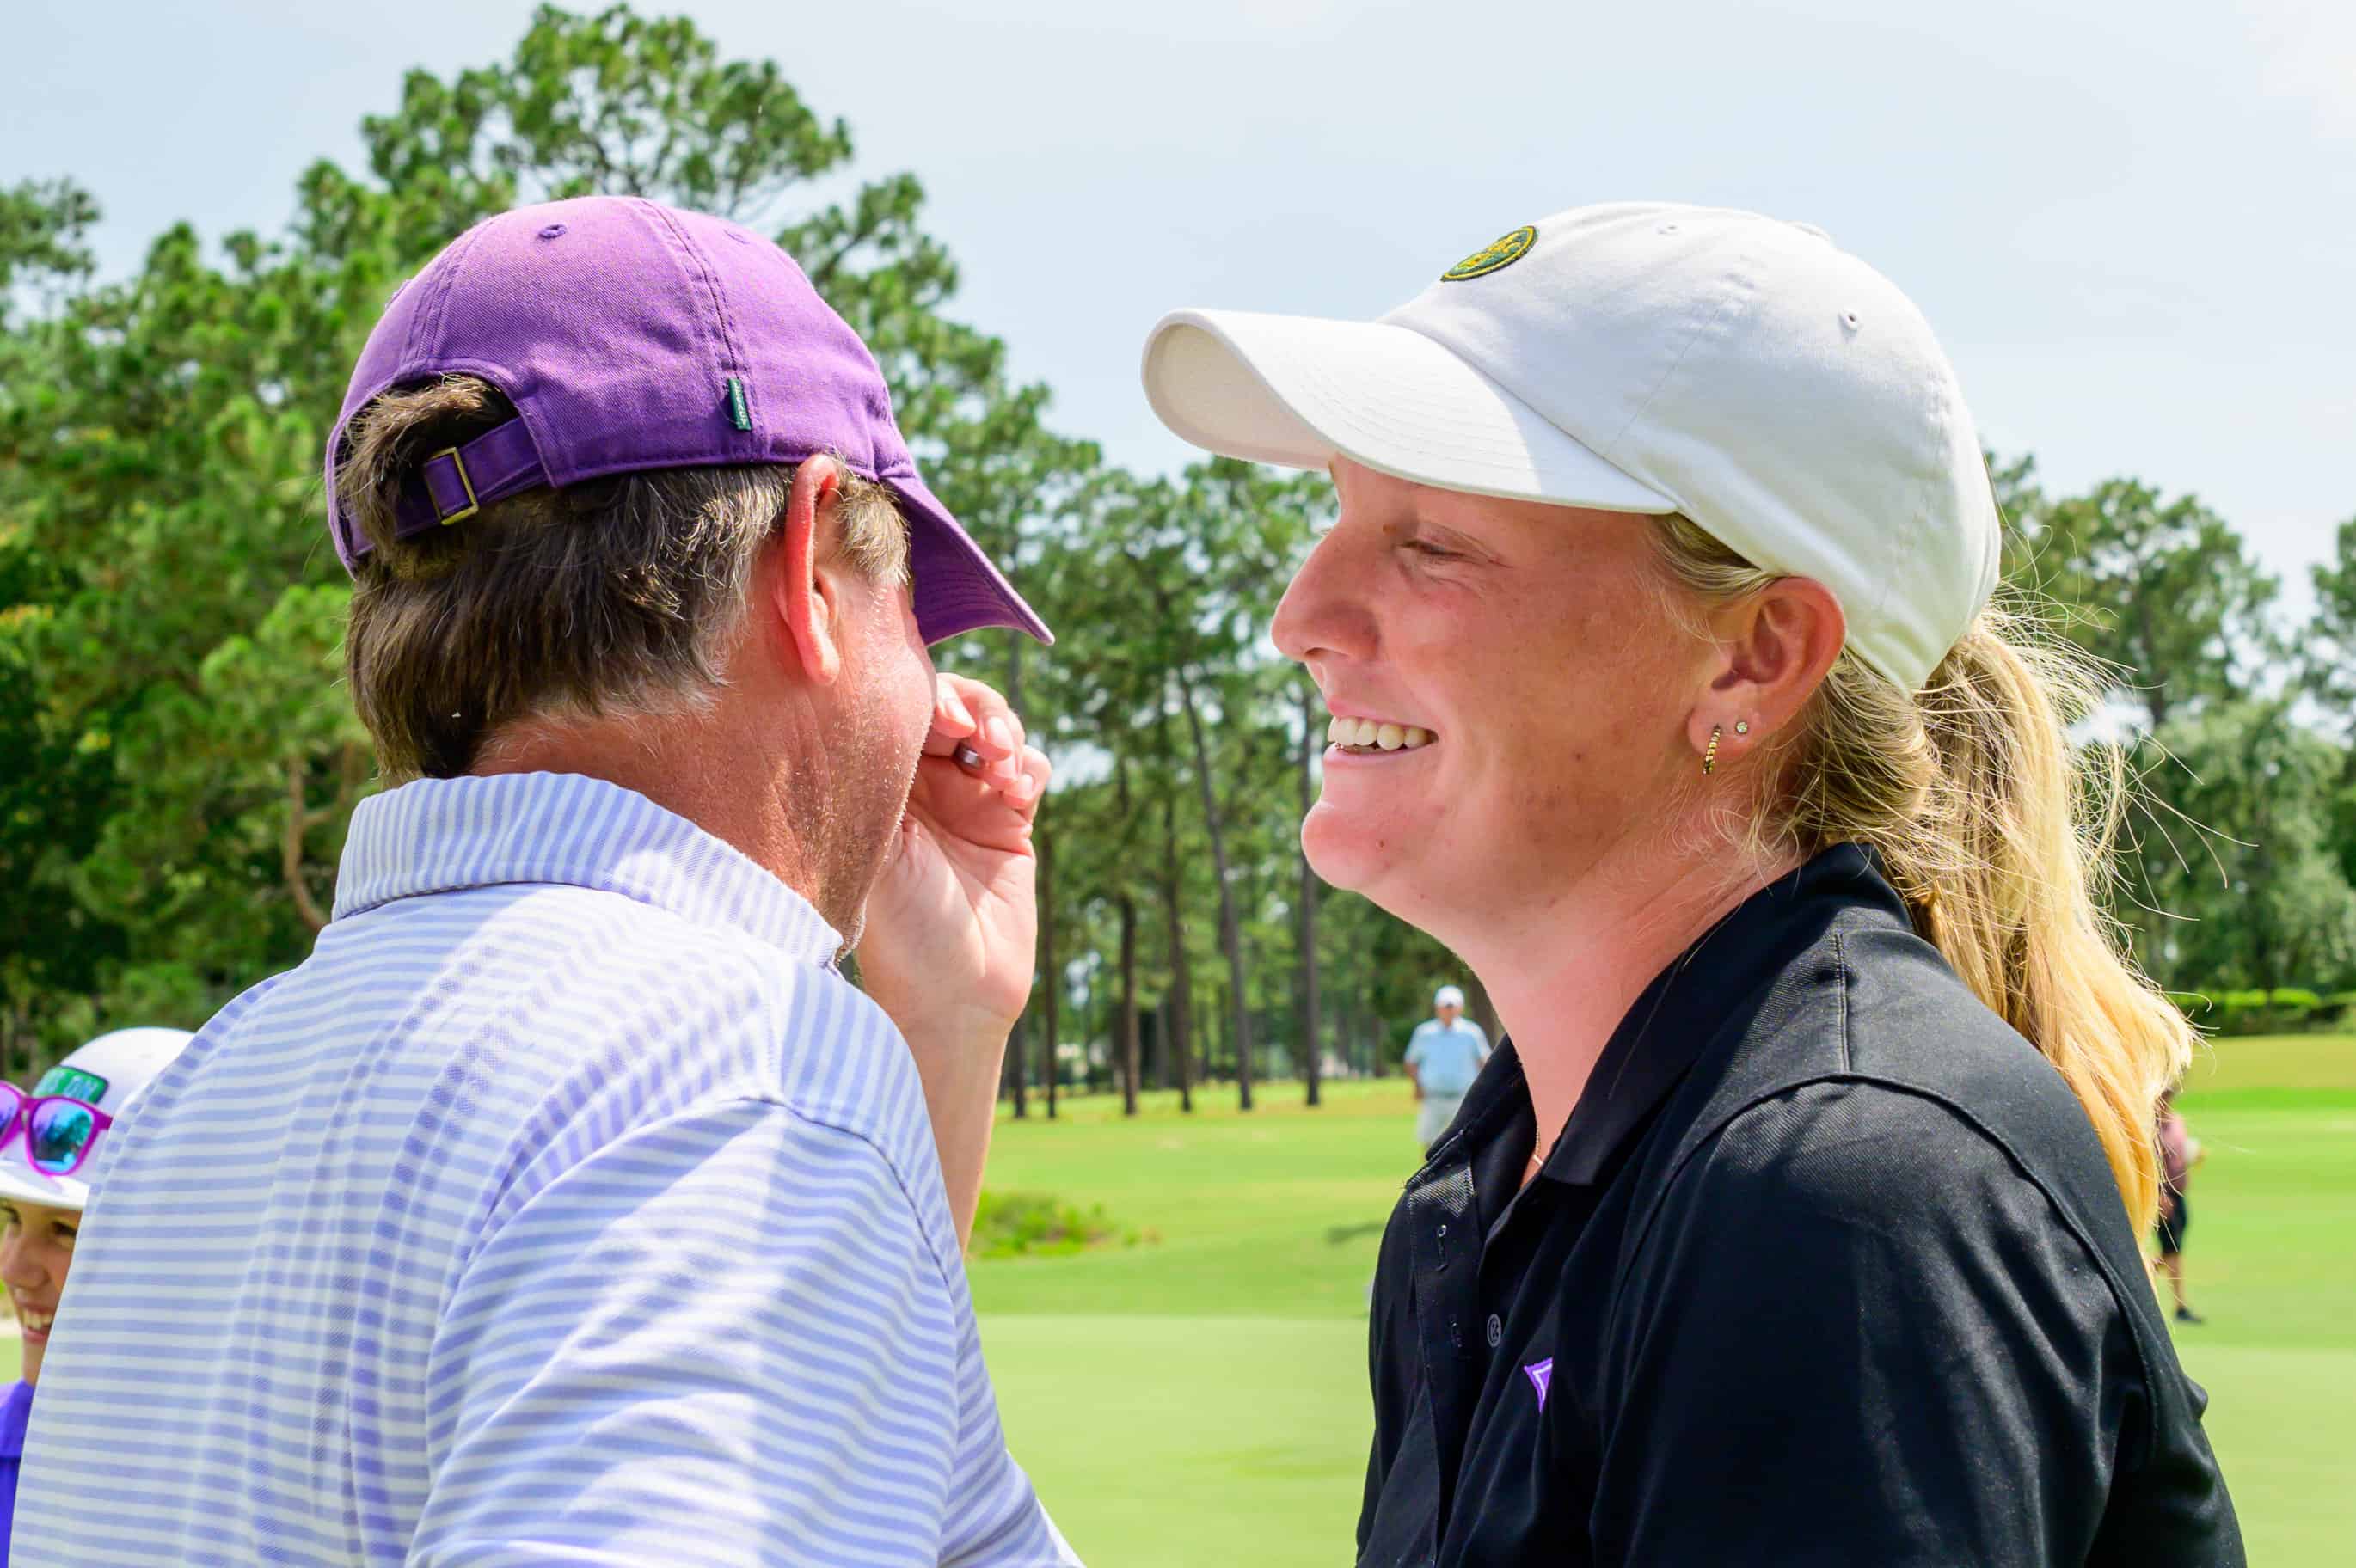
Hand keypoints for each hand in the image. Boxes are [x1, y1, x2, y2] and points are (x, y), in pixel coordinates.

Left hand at [855, 672, 1048, 1245]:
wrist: (954, 996)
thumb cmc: (898, 931)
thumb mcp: (875, 846)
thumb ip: (881, 776)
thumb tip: (874, 705)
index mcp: (870, 782)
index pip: (897, 711)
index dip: (924, 697)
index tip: (939, 719)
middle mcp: (917, 784)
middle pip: (950, 706)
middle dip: (969, 709)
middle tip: (971, 735)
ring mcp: (967, 799)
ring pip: (995, 727)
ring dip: (1003, 731)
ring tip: (998, 761)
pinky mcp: (1010, 820)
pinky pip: (1029, 767)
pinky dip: (1028, 767)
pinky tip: (1016, 793)